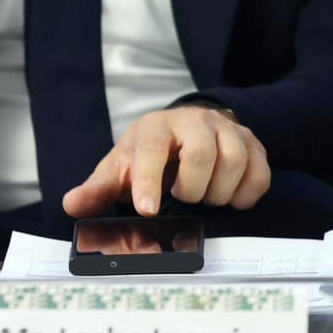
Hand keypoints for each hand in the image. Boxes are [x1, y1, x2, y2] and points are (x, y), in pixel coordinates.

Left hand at [61, 106, 271, 217]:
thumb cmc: (151, 153)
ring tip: (206, 197)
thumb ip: (99, 187)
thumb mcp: (122, 167)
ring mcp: (228, 130)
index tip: (147, 211)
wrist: (186, 128)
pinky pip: (260, 173)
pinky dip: (246, 194)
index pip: (153, 149)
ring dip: (219, 193)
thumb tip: (72, 204)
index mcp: (157, 127)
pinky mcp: (253, 143)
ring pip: (235, 161)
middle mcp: (196, 122)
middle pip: (201, 154)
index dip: (149, 181)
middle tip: (183, 197)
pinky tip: (231, 198)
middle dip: (191, 188)